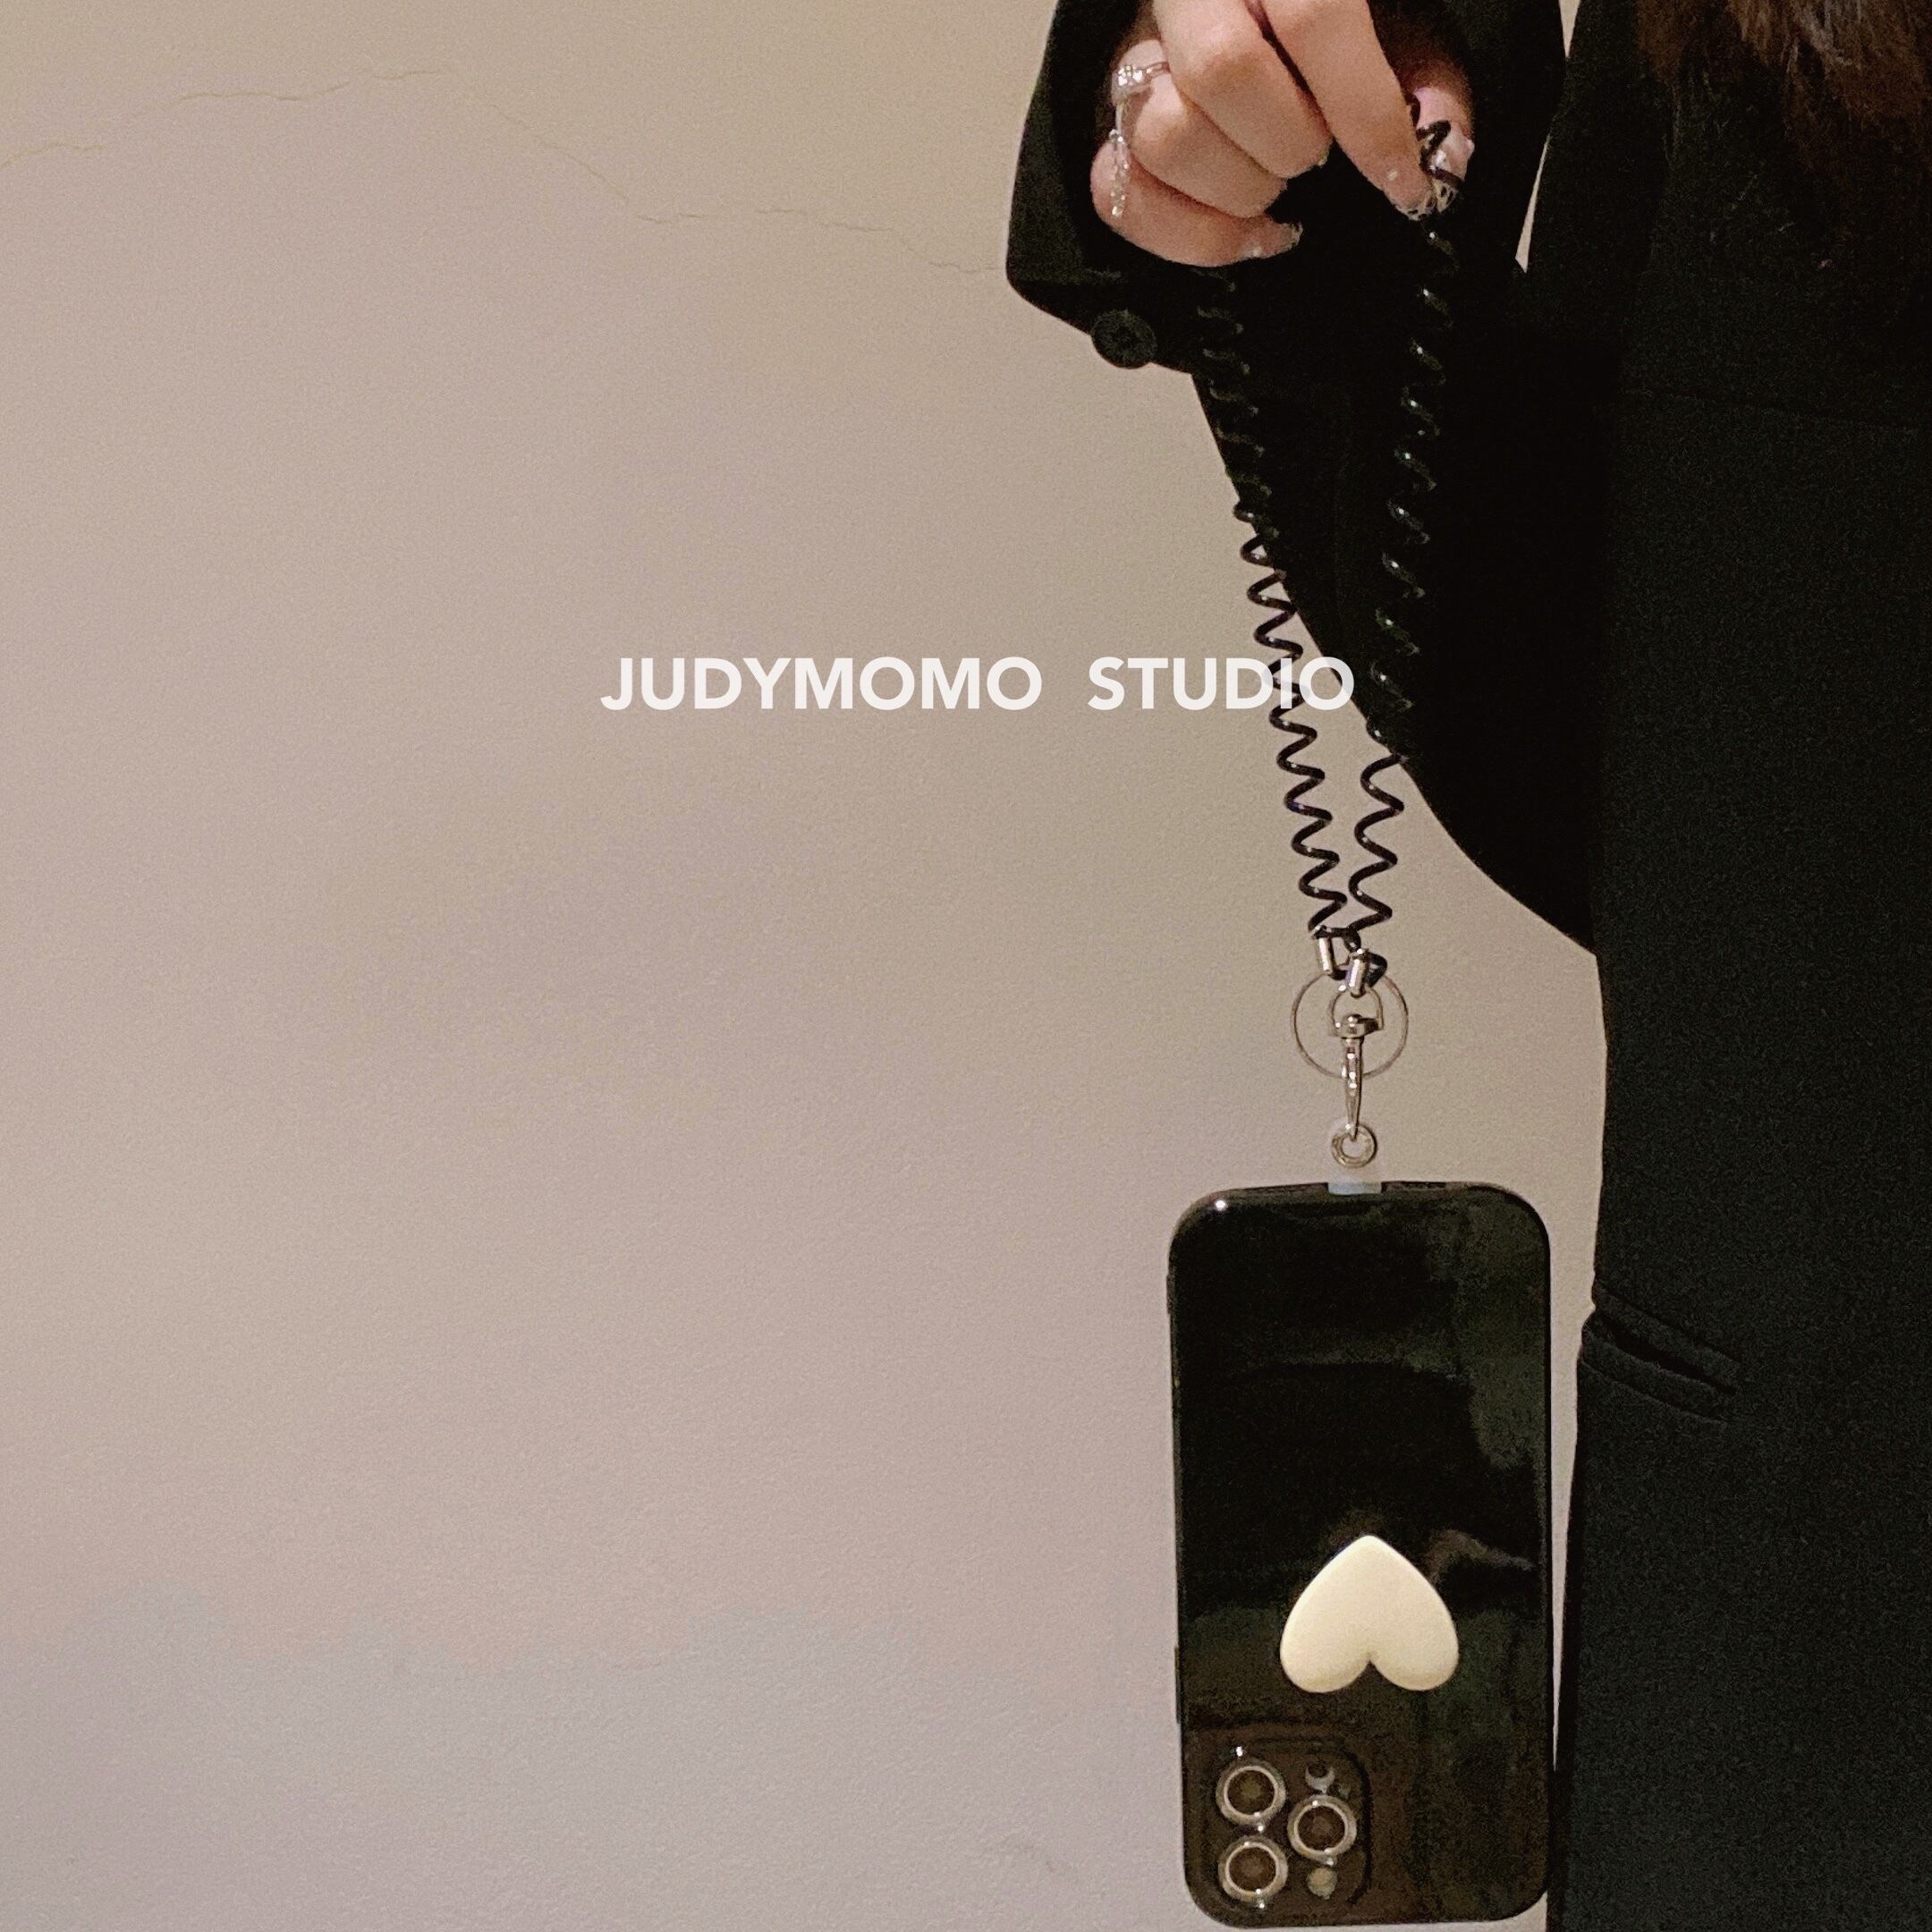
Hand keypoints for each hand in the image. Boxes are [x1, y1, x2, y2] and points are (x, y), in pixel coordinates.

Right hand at [1091, 0, 1474, 265]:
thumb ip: (1427, 74)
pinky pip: (1114, 193)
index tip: (1400, 177)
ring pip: (1163, 134)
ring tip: (1277, 185)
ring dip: (1238, 189)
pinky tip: (1243, 231)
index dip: (1363, 109)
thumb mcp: (1399, 22)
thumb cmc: (1336, 19)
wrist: (1260, 16)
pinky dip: (1186, 235)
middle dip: (1289, 142)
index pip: (1311, 15)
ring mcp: (1138, 60)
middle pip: (1220, 70)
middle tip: (1317, 156)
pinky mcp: (1109, 126)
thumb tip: (1442, 149)